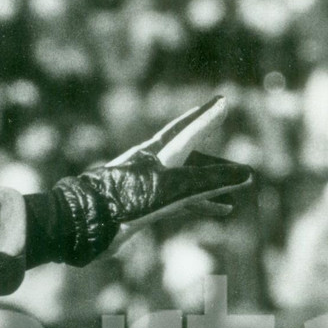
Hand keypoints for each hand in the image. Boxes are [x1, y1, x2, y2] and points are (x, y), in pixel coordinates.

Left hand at [51, 98, 254, 265]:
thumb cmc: (125, 204)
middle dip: (206, 134)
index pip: (189, 131)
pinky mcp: (142, 207)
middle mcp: (152, 165)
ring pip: (187, 177)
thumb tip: (244, 175)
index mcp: (157, 155)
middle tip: (220, 115)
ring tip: (239, 186)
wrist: (83, 225)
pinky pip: (180, 200)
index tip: (224, 101)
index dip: (208, 118)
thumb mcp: (171, 191)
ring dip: (212, 179)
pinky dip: (202, 203)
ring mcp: (146, 186)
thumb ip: (207, 182)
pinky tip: (219, 210)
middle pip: (186, 145)